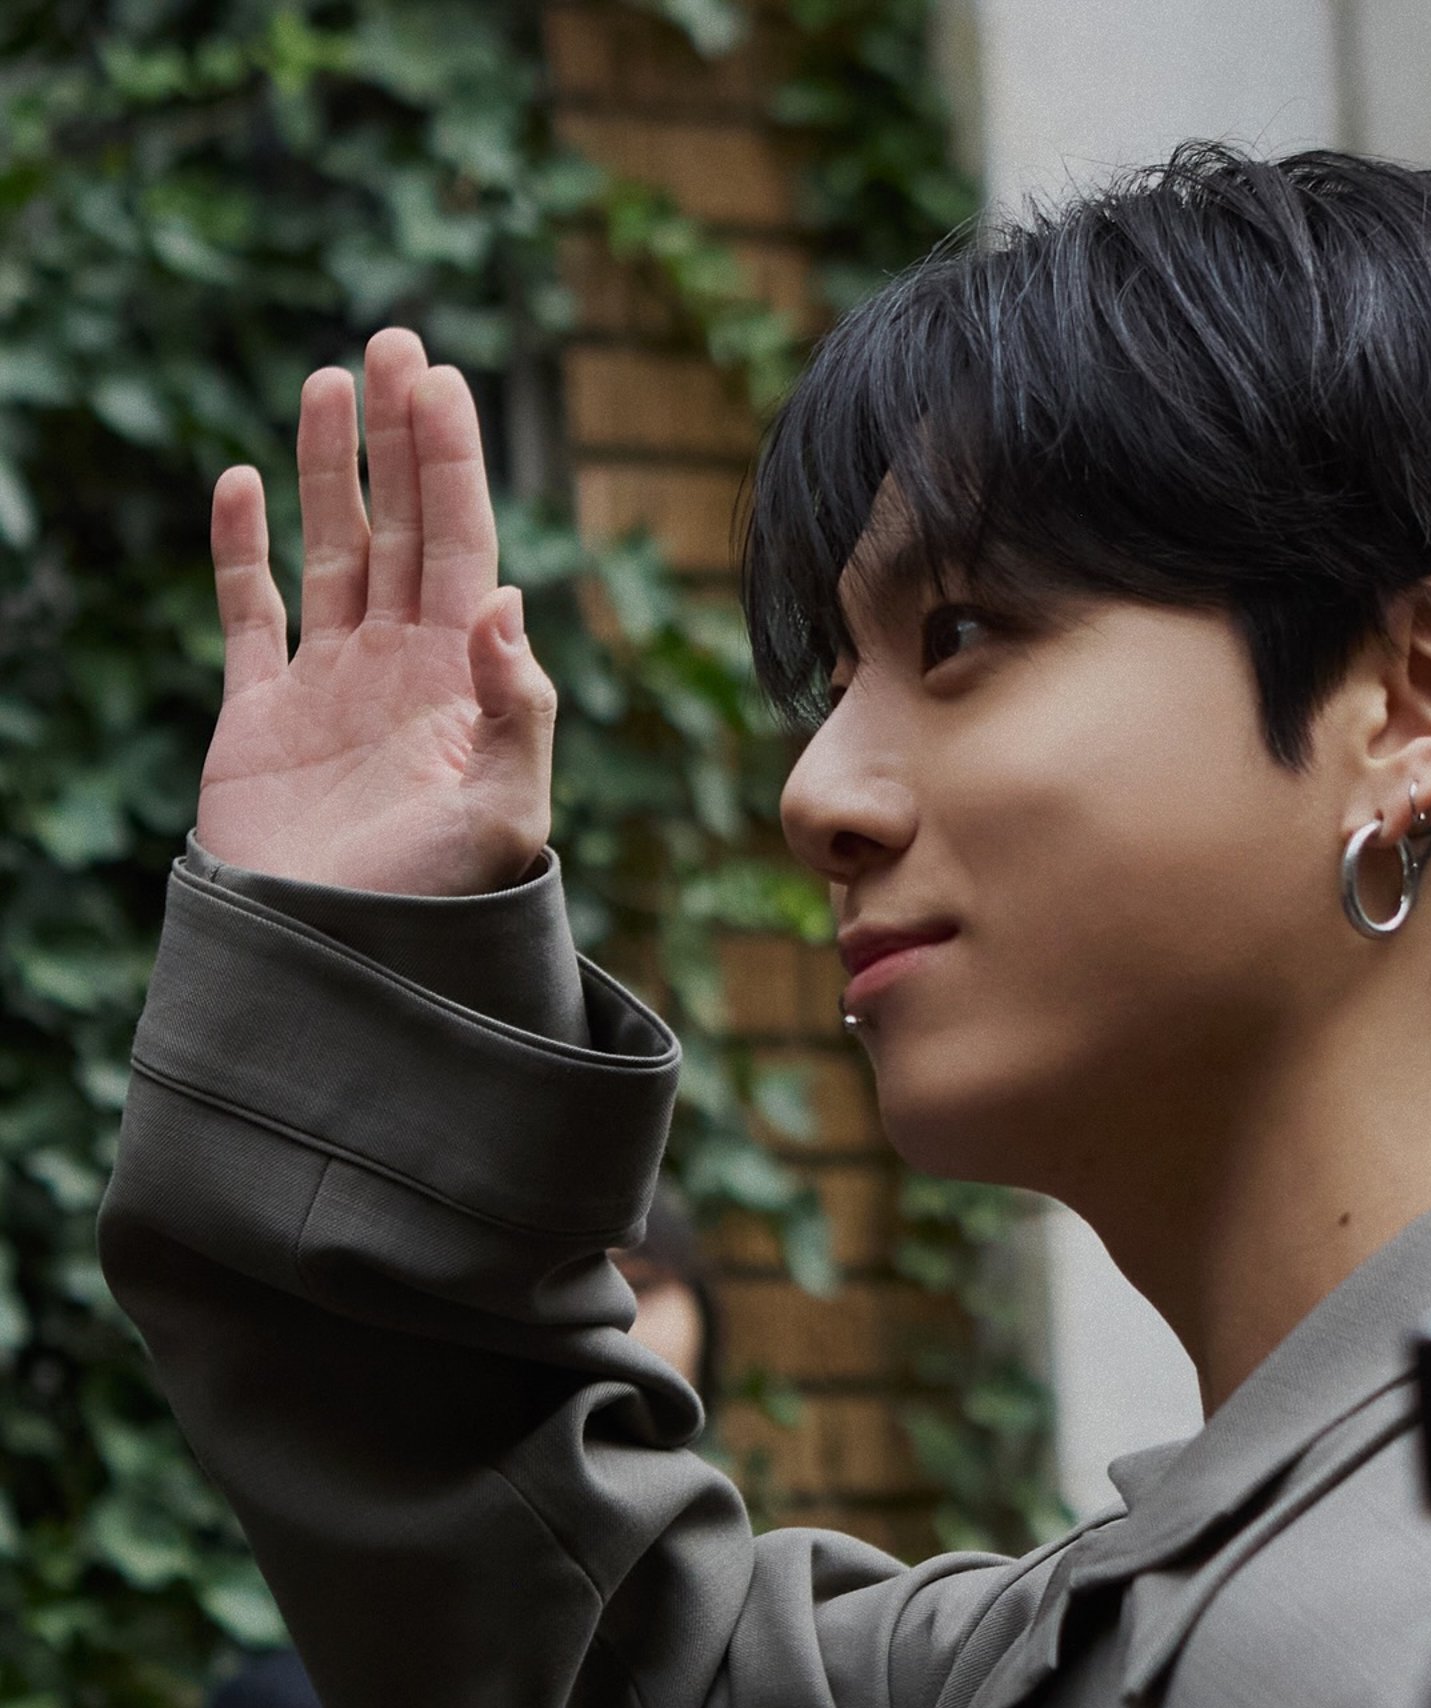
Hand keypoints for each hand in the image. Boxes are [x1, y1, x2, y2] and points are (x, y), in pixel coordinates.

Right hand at [197, 329, 555, 894]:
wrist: (341, 969)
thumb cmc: (436, 905)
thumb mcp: (502, 814)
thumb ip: (517, 711)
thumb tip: (509, 599)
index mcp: (460, 683)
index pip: (464, 547)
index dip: (453, 463)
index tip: (440, 380)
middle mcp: (400, 670)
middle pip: (404, 527)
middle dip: (400, 437)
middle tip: (395, 341)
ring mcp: (329, 688)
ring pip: (332, 551)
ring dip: (328, 470)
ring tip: (330, 382)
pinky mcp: (261, 717)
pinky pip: (249, 615)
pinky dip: (242, 551)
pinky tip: (239, 482)